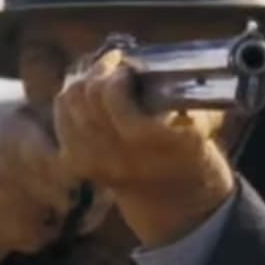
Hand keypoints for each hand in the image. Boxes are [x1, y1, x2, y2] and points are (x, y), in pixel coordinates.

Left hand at [52, 47, 236, 247]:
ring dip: (84, 81)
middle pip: (88, 94)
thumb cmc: (192, 150)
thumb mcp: (203, 121)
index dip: (118, 75)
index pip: (114, 98)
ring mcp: (96, 162)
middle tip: (115, 63)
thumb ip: (184, 93)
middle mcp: (121, 155)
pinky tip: (87, 96)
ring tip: (102, 76)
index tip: (131, 69)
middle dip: (101, 70)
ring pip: (69, 101)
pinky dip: (70, 100)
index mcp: (156, 143)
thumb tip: (157, 64)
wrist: (173, 201)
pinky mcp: (77, 165)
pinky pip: (61, 118)